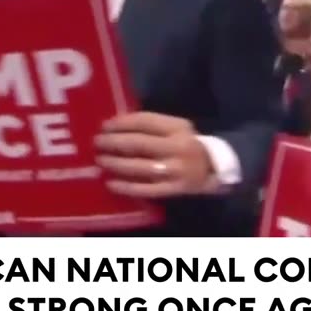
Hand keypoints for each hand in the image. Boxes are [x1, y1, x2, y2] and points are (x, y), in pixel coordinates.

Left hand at [95, 112, 215, 198]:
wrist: (213, 168)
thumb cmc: (188, 144)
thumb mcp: (177, 127)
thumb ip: (153, 125)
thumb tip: (116, 126)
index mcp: (178, 128)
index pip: (146, 122)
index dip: (122, 123)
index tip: (105, 125)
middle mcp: (177, 148)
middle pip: (140, 144)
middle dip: (114, 142)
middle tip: (97, 142)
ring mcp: (175, 170)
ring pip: (140, 167)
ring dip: (116, 163)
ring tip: (100, 160)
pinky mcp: (173, 189)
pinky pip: (145, 189)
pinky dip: (126, 186)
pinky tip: (110, 183)